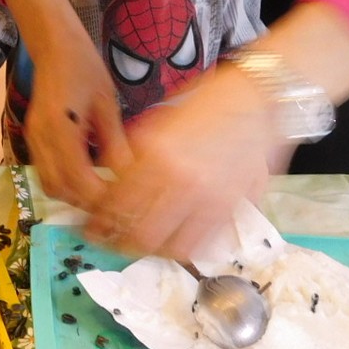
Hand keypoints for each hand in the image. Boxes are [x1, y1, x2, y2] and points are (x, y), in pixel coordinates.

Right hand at [22, 33, 129, 210]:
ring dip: (74, 195)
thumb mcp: (107, 105)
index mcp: (60, 128)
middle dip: (86, 202)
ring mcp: (33, 138)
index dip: (99, 197)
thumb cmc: (85, 67)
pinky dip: (65, 183)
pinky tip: (87, 178)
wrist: (54, 44)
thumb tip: (130, 177)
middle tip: (114, 204)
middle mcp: (40, 138)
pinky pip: (45, 171)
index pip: (77, 179)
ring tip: (102, 194)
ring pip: (49, 184)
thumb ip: (115, 143)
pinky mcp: (32, 137)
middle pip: (58, 188)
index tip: (123, 203)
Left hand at [84, 65, 273, 260]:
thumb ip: (138, 153)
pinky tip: (172, 242)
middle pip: (141, 235)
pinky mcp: (232, 208)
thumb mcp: (160, 120)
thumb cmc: (207, 101)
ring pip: (172, 247)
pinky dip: (183, 249)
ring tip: (140, 245)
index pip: (117, 205)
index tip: (92, 227)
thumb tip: (114, 180)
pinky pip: (203, 244)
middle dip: (119, 244)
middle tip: (110, 242)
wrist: (257, 97)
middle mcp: (181, 181)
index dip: (100, 223)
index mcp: (157, 154)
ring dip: (151, 251)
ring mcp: (210, 198)